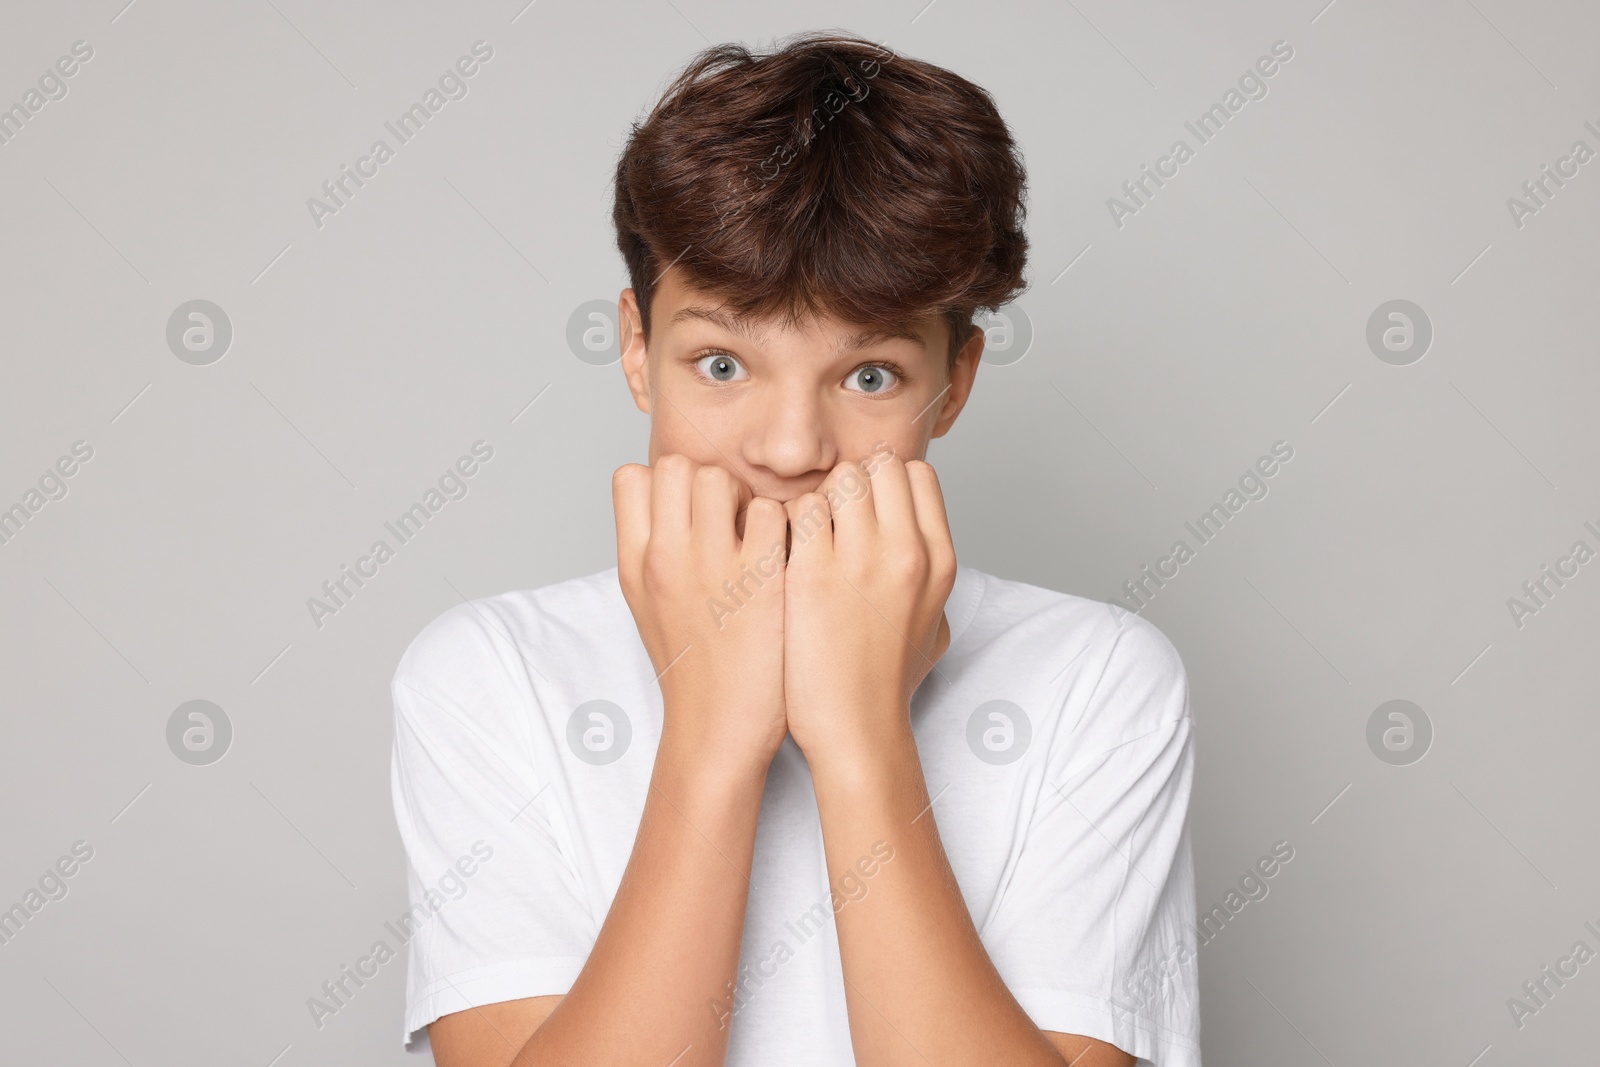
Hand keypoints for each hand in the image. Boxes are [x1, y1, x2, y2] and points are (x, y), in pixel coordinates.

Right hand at [613, 455, 789, 771]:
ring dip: (745, 498)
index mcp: (635, 564)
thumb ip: (650, 551)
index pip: (632, 476)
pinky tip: (785, 558)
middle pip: (678, 466)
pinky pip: (771, 513)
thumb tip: (663, 502)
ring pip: (720, 479)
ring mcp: (710, 569)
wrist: (717, 732)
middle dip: (709, 482)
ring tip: (758, 537)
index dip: (668, 484)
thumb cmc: (692, 670)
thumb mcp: (647, 606)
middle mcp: (665, 559)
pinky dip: (785, 525)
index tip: (691, 513)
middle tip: (730, 521)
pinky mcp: (760, 583)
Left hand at [781, 455, 955, 765]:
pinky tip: (784, 555)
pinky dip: (789, 524)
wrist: (855, 729)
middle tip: (831, 521)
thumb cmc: (888, 681)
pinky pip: (800, 510)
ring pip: (839, 479)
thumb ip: (929, 576)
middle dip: (851, 483)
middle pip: (877, 466)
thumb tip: (918, 540)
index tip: (866, 510)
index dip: (886, 483)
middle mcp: (907, 552)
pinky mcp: (811, 575)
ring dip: (819, 500)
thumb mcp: (935, 623)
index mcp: (940, 559)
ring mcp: (860, 561)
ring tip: (807, 538)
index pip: (917, 473)